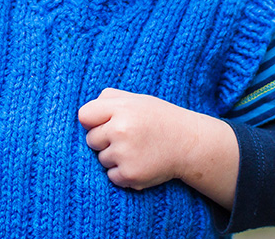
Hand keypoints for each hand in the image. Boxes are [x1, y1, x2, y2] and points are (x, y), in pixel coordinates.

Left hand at [77, 88, 238, 207]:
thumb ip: (110, 98)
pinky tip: (141, 162)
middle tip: (129, 137)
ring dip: (114, 157)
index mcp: (122, 108)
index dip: (93, 120)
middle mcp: (121, 130)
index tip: (107, 122)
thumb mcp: (138, 100)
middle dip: (104, 140)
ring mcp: (125, 154)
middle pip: (90, 139)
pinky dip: (122, 173)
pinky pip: (111, 176)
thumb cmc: (160, 119)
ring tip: (138, 149)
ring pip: (100, 159)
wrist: (190, 144)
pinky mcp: (130, 174)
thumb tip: (84, 111)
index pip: (84, 115)